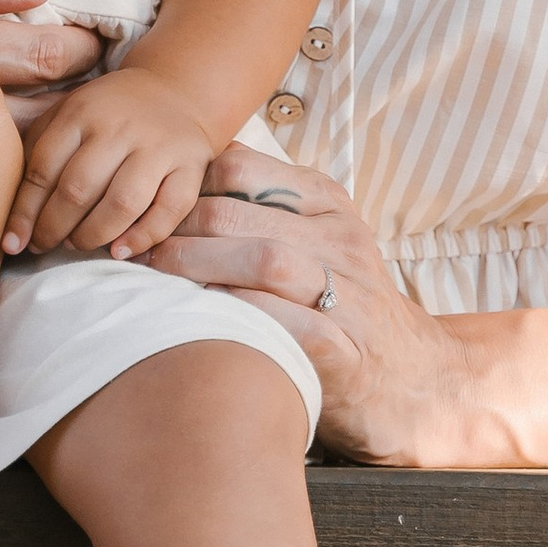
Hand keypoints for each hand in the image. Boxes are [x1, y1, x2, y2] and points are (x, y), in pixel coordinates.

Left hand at [6, 66, 221, 261]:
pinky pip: (169, 211)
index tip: (13, 242)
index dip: (24, 212)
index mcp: (81, 111)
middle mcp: (120, 127)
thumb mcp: (67, 114)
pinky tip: (119, 251)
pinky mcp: (192, 165)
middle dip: (54, 227)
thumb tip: (13, 215)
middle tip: (45, 244)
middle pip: (79, 189)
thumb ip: (37, 150)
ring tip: (77, 245)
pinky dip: (142, 237)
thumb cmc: (107, 113)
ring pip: (122, 203)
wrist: (175, 90)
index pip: (44, 169)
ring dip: (92, 235)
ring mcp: (159, 146)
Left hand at [139, 143, 475, 467]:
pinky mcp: (345, 351)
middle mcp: (342, 238)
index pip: (241, 167)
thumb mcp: (312, 240)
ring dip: (196, 266)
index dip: (184, 183)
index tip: (150, 208)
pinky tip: (200, 318)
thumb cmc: (340, 304)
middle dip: (176, 229)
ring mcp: (349, 294)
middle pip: (239, 214)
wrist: (412, 379)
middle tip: (134, 247)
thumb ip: (259, 209)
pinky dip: (236, 313)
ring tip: (155, 278)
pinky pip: (283, 320)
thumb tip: (175, 180)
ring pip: (263, 259)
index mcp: (327, 201)